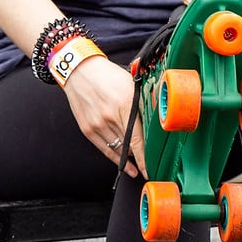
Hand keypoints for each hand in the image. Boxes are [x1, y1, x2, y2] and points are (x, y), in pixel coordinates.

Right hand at [64, 55, 141, 175]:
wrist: (79, 71)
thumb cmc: (107, 76)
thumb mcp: (132, 84)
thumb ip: (145, 102)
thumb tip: (161, 116)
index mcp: (125, 105)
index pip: (137, 139)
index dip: (144, 158)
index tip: (149, 169)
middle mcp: (110, 117)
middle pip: (128, 146)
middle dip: (140, 157)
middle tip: (150, 164)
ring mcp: (97, 124)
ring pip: (117, 150)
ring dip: (128, 158)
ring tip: (137, 166)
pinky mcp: (87, 129)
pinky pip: (104, 149)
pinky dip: (115, 157)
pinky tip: (124, 164)